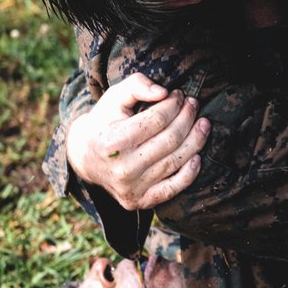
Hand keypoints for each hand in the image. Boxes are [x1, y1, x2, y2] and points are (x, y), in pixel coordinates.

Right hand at [66, 72, 210, 209]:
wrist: (84, 157)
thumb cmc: (103, 122)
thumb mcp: (113, 97)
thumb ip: (136, 85)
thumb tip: (164, 92)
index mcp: (113, 143)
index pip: (157, 120)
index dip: (174, 104)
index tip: (179, 94)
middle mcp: (123, 169)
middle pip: (170, 140)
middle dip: (187, 118)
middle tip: (193, 105)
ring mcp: (132, 188)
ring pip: (176, 161)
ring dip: (196, 140)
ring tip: (203, 124)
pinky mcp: (140, 201)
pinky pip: (173, 188)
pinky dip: (190, 173)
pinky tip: (197, 155)